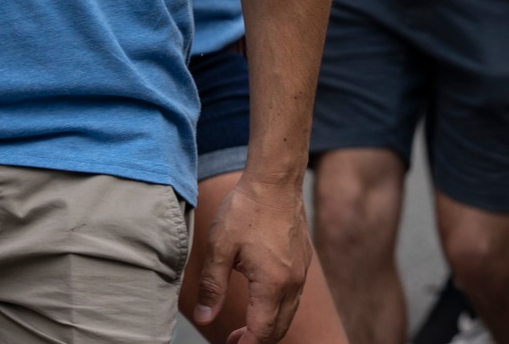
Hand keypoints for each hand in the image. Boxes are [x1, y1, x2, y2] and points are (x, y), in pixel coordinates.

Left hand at [193, 174, 309, 343]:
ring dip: (269, 326)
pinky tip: (260, 300)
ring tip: (243, 327)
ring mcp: (301, 270)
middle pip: (280, 328)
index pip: (262, 331)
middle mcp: (293, 281)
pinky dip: (278, 309)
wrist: (276, 180)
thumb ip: (212, 287)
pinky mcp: (303, 259)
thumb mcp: (219, 249)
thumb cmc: (246, 210)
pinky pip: (294, 296)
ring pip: (289, 313)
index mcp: (272, 283)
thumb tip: (205, 317)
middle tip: (232, 340)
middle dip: (258, 341)